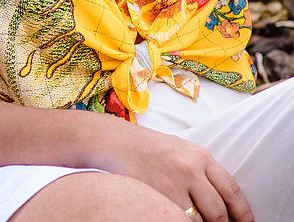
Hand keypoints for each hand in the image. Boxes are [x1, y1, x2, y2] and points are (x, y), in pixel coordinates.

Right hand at [91, 123, 251, 221]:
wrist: (111, 140)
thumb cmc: (145, 147)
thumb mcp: (179, 150)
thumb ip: (201, 171)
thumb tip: (222, 200)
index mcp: (200, 155)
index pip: (232, 190)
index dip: (243, 213)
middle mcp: (190, 167)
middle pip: (218, 210)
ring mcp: (172, 181)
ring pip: (197, 219)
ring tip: (188, 218)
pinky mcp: (156, 192)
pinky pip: (176, 218)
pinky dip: (177, 220)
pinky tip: (172, 216)